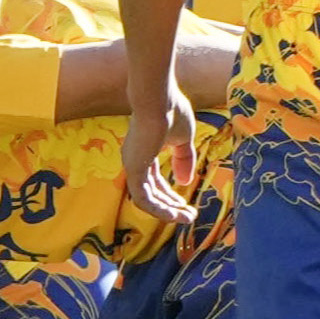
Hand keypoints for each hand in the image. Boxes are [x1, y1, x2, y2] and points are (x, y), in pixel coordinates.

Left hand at [124, 88, 203, 225]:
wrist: (159, 100)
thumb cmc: (172, 112)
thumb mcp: (183, 139)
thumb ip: (184, 160)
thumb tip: (185, 182)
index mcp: (144, 152)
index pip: (154, 180)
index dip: (170, 193)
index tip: (185, 203)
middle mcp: (134, 160)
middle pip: (151, 192)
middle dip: (170, 205)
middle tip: (188, 215)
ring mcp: (132, 165)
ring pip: (146, 199)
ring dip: (165, 211)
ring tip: (184, 218)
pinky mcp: (133, 169)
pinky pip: (143, 198)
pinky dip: (158, 209)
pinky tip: (173, 215)